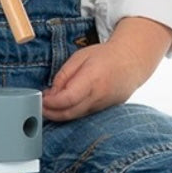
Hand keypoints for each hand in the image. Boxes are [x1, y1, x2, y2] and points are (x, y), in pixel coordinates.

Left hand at [42, 17, 171, 121]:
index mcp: (92, 78)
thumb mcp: (80, 57)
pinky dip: (71, 113)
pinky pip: (84, 115)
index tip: (41, 99)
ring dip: (60, 114)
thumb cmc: (105, 56)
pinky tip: (64, 106)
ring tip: (48, 106)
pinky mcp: (105, 110)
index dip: (51, 102)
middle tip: (39, 107)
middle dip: (51, 113)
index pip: (68, 98)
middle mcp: (99, 95)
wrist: (132, 62)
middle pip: (70, 112)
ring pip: (76, 116)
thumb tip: (51, 93)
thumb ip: (64, 75)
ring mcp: (103, 105)